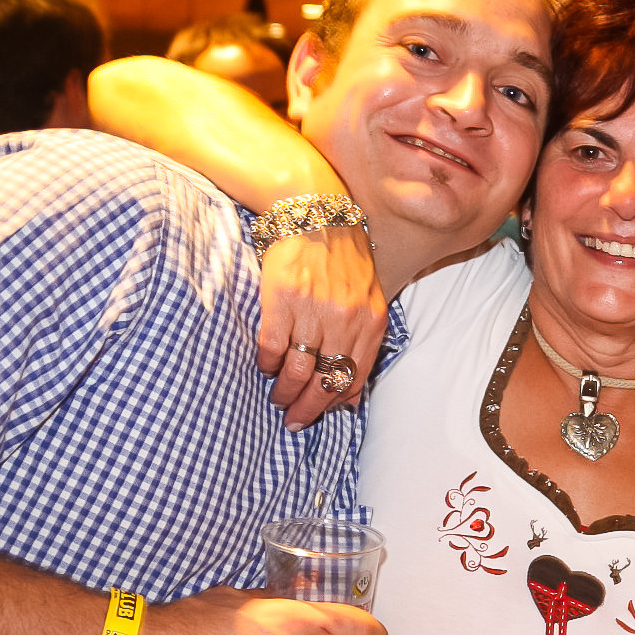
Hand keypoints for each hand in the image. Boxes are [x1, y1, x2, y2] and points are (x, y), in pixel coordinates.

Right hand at [258, 224, 387, 430]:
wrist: (317, 213)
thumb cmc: (344, 260)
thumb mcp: (368, 300)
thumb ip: (365, 343)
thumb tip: (351, 395)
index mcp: (369, 322)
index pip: (352, 378)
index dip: (333, 404)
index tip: (319, 416)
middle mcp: (344, 320)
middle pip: (325, 380)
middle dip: (308, 408)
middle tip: (293, 420)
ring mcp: (313, 310)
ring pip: (298, 369)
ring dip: (285, 391)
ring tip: (277, 399)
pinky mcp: (283, 298)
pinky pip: (273, 345)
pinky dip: (267, 363)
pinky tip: (265, 368)